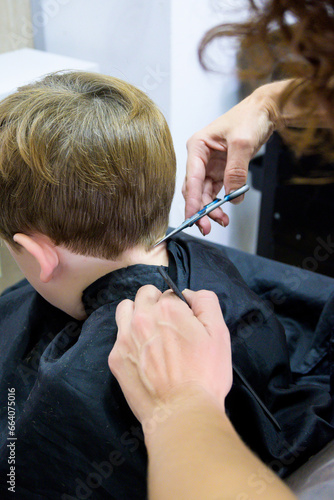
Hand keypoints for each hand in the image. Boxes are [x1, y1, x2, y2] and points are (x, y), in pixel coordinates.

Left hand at [108, 285, 231, 427]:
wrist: (182, 414)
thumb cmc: (205, 375)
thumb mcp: (219, 333)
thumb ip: (206, 303)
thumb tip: (189, 294)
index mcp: (168, 309)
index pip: (171, 293)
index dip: (181, 307)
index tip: (185, 323)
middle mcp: (142, 318)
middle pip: (146, 294)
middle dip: (157, 303)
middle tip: (168, 325)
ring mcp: (125, 338)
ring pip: (125, 308)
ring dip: (137, 312)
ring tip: (150, 331)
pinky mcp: (116, 358)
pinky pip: (118, 335)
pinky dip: (129, 339)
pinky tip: (143, 354)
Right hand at [183, 82, 283, 233]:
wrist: (265, 112)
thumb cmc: (249, 118)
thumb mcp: (242, 143)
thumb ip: (235, 170)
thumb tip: (233, 195)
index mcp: (197, 146)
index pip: (192, 178)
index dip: (193, 200)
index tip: (193, 216)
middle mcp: (200, 157)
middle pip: (195, 189)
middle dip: (200, 209)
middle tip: (207, 226)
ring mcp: (210, 165)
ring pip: (205, 193)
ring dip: (211, 209)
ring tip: (221, 221)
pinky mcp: (221, 170)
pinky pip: (217, 191)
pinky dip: (221, 202)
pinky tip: (225, 212)